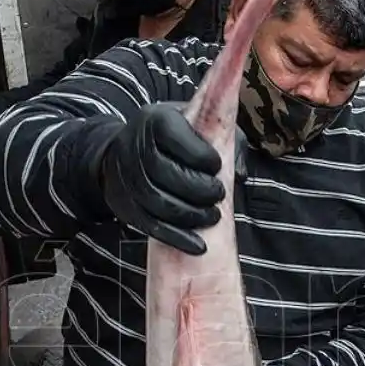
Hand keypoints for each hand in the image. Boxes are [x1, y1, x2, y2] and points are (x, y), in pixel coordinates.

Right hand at [100, 103, 223, 254]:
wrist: (124, 154)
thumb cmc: (174, 139)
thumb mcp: (199, 126)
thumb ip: (225, 140)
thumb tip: (239, 174)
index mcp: (156, 121)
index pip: (177, 139)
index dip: (202, 157)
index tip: (217, 167)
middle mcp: (136, 147)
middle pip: (167, 173)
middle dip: (200, 189)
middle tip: (218, 195)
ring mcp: (128, 178)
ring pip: (158, 202)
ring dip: (191, 215)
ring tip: (212, 216)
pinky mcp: (126, 206)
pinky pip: (150, 226)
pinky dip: (177, 238)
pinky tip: (198, 244)